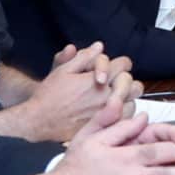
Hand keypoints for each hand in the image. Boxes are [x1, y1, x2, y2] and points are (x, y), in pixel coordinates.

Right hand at [0, 43, 135, 142]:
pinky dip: (121, 115)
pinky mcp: (104, 127)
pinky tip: (110, 112)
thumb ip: (84, 57)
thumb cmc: (49, 95)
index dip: (119, 64)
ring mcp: (107, 113)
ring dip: (125, 99)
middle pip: (134, 84)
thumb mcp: (63, 70)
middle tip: (115, 84)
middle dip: (125, 82)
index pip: (124, 65)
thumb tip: (99, 46)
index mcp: (98, 79)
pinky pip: (125, 120)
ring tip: (113, 99)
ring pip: (133, 103)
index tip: (114, 68)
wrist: (39, 121)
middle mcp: (106, 96)